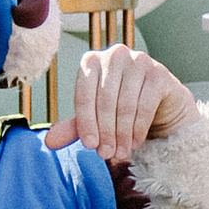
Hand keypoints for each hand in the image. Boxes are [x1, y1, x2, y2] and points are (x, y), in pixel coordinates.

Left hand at [43, 45, 194, 163]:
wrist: (159, 101)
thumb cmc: (120, 105)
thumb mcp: (95, 117)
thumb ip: (74, 127)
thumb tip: (48, 142)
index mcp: (91, 61)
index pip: (84, 95)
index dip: (86, 123)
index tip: (90, 146)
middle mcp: (114, 54)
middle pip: (105, 100)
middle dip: (106, 132)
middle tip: (107, 154)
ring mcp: (139, 60)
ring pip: (126, 104)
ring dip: (122, 134)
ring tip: (121, 152)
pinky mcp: (159, 72)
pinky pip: (146, 105)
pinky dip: (139, 128)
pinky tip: (136, 142)